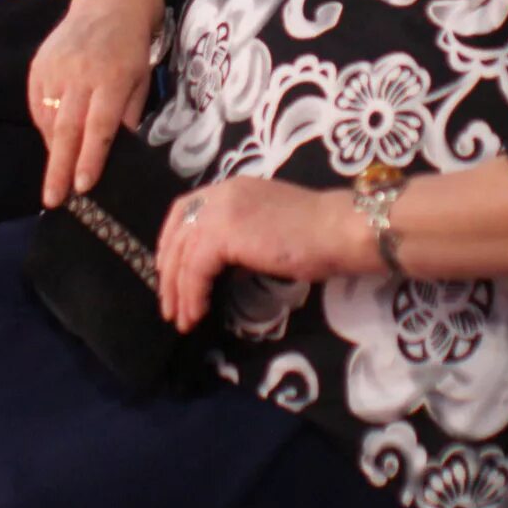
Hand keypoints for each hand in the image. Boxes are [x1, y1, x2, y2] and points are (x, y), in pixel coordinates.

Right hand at [28, 0, 166, 205]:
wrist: (108, 3)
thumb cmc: (131, 47)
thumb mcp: (140, 80)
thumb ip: (127, 116)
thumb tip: (115, 154)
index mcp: (112, 79)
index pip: (100, 126)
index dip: (91, 158)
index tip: (83, 187)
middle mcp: (81, 74)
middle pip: (67, 129)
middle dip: (59, 168)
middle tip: (54, 199)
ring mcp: (56, 68)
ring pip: (49, 119)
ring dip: (54, 150)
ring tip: (59, 174)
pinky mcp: (39, 65)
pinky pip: (38, 105)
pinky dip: (45, 127)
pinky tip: (53, 141)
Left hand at [153, 177, 362, 330]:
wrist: (338, 230)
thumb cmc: (317, 234)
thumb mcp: (268, 229)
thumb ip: (243, 238)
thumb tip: (228, 265)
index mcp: (231, 189)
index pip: (185, 209)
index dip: (171, 241)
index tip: (169, 270)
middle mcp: (221, 194)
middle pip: (177, 233)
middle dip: (169, 272)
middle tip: (170, 304)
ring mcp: (220, 211)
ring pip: (182, 254)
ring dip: (178, 290)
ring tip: (181, 318)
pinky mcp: (223, 234)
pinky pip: (195, 269)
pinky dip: (193, 293)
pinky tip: (198, 312)